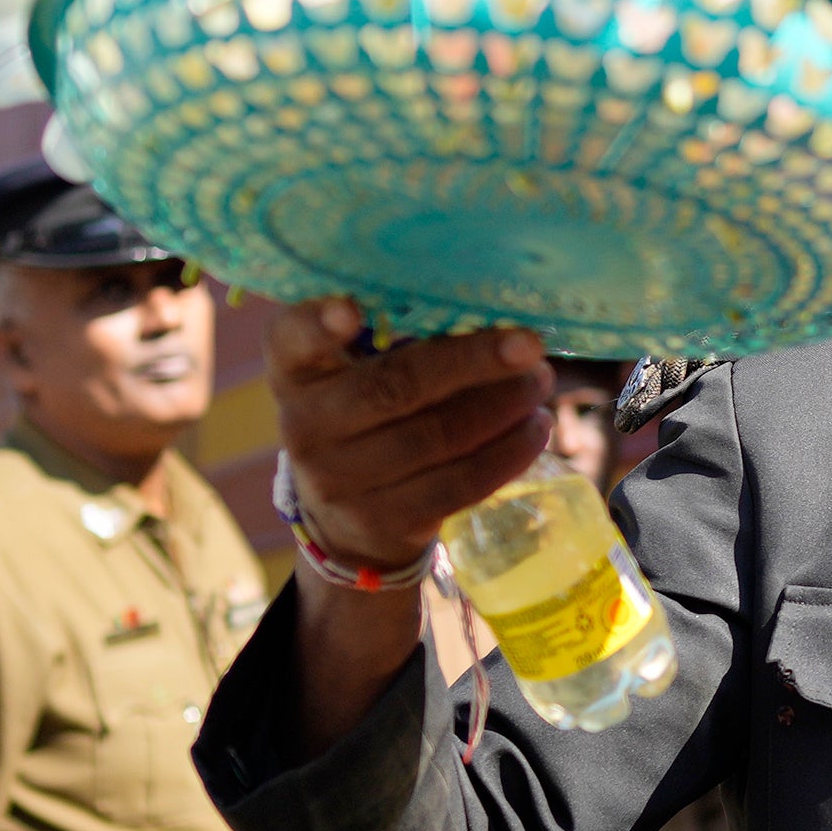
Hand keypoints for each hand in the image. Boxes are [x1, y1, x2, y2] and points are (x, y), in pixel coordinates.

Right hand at [265, 298, 558, 573]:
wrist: (346, 518)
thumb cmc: (365, 414)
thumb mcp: (355, 372)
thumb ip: (395, 337)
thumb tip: (492, 311)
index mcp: (295, 371)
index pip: (292, 339)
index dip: (318, 323)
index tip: (351, 309)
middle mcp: (306, 425)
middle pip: (393, 388)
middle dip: (470, 363)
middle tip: (528, 345)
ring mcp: (340, 481)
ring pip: (434, 438)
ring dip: (501, 408)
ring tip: (539, 383)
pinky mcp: (383, 521)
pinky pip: (457, 484)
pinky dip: (506, 454)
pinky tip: (536, 430)